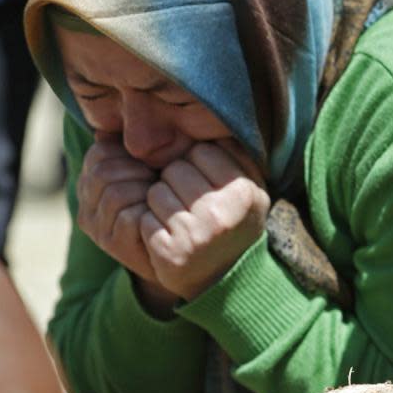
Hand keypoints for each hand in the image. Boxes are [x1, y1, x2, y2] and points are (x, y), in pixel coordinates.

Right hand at [76, 132, 158, 282]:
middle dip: (138, 170)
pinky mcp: (112, 244)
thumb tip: (114, 126)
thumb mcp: (153, 170)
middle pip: (104, 170)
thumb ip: (137, 150)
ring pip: (115, 192)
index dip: (129, 152)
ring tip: (160, 195)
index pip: (100, 151)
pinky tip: (160, 212)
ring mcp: (97, 227)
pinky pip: (128, 217)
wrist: (180, 251)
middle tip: (158, 179)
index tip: (151, 162)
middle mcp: (87, 204)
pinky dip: (149, 211)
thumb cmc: (168, 203)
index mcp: (92, 182)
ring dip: (145, 190)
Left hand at [140, 140, 269, 300]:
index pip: (202, 151)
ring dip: (161, 203)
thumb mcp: (248, 187)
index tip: (205, 183)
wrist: (226, 279)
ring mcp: (196, 234)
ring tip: (181, 220)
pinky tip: (169, 236)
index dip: (197, 164)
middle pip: (175, 169)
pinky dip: (150, 224)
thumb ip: (234, 153)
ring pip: (156, 191)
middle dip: (176, 183)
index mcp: (245, 191)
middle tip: (192, 205)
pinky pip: (144, 218)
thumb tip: (202, 113)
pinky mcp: (171, 252)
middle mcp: (223, 212)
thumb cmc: (233, 221)